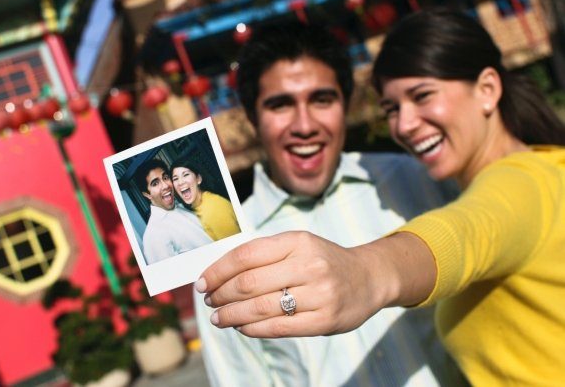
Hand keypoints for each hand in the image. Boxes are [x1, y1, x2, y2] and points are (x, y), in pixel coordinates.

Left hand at [195, 231, 396, 337]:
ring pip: (260, 308)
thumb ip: (264, 255)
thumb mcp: (299, 245)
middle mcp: (309, 265)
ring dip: (231, 315)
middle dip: (221, 294)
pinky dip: (252, 329)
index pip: (246, 255)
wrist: (368, 278)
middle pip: (249, 283)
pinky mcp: (325, 320)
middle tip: (209, 301)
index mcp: (298, 241)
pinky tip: (241, 327)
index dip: (217, 271)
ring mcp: (319, 294)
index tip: (202, 282)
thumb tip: (219, 273)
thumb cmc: (323, 261)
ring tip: (219, 317)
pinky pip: (278, 327)